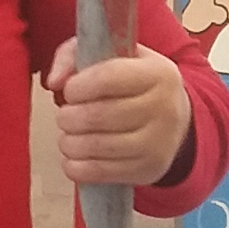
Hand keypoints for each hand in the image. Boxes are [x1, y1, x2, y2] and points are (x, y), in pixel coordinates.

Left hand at [48, 43, 190, 186]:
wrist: (174, 121)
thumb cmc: (132, 83)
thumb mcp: (111, 55)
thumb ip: (74, 55)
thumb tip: (55, 81)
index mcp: (157, 74)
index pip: (106, 78)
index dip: (77, 87)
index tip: (70, 91)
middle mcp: (163, 108)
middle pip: (97, 115)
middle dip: (68, 117)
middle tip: (65, 116)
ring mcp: (157, 143)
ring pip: (95, 146)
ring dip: (69, 142)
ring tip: (68, 135)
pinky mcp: (147, 169)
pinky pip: (99, 172)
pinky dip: (75, 167)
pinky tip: (73, 157)